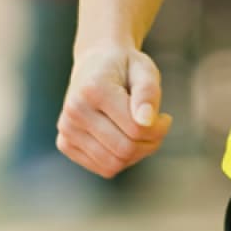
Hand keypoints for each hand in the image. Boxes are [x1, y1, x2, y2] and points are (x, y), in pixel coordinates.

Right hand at [57, 39, 173, 177]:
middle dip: (149, 144)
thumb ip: (148, 93)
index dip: (159, 129)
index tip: (165, 117)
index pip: (135, 129)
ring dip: (137, 155)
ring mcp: (66, 129)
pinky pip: (102, 168)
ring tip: (143, 134)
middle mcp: (74, 111)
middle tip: (158, 128)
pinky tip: (125, 139)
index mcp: (93, 90)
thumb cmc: (125, 67)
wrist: (96, 63)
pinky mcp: (65, 143)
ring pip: (112, 165)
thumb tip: (146, 121)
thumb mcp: (144, 70)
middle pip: (124, 150)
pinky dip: (121, 160)